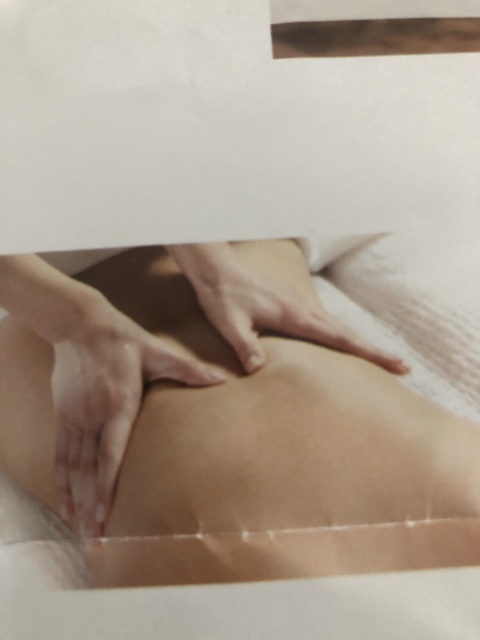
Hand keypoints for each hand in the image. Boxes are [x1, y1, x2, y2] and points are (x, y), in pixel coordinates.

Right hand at [52, 294, 225, 539]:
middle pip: (89, 469)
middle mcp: (93, 414)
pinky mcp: (63, 413)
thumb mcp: (157, 351)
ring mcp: (74, 415)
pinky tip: (64, 502)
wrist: (80, 324)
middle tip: (94, 540)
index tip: (106, 515)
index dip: (107, 486)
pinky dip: (60, 481)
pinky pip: (59, 454)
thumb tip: (224, 379)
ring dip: (75, 501)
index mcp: (119, 403)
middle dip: (90, 507)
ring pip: (71, 467)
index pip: (111, 453)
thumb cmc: (124, 339)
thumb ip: (189, 369)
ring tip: (80, 531)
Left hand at [168, 241, 409, 375]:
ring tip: (380, 360)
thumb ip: (244, 345)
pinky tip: (341, 344)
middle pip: (346, 333)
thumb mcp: (228, 322)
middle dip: (374, 350)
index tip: (395, 363)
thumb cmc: (222, 295)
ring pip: (337, 327)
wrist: (217, 267)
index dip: (367, 352)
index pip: (338, 338)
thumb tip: (258, 369)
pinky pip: (324, 323)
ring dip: (359, 343)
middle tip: (402, 367)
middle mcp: (303, 308)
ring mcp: (300, 304)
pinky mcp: (292, 303)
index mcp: (294, 315)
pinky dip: (341, 336)